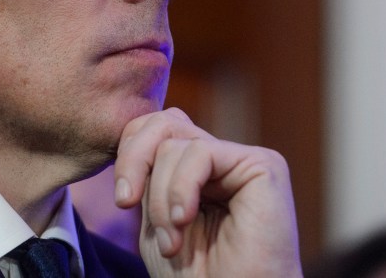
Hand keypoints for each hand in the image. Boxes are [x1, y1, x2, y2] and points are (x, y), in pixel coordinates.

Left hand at [113, 108, 301, 276]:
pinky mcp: (263, 164)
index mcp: (194, 168)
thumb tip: (134, 134)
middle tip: (125, 203)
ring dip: (160, 196)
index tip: (122, 201)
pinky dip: (181, 188)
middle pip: (162, 123)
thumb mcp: (156, 216)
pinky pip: (200, 153)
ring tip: (171, 239)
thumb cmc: (196, 275)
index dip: (129, 153)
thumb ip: (148, 174)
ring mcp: (242, 159)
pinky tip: (185, 219)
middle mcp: (220, 158)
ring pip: (175, 144)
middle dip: (133, 161)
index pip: (153, 128)